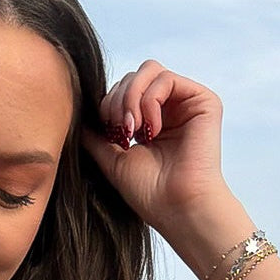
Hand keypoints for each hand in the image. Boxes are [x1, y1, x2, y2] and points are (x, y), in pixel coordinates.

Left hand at [81, 60, 233, 247]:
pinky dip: (150, 101)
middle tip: (120, 132)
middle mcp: (171, 109)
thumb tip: (76, 116)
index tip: (109, 135)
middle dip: (118, 100)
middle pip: (134, 76)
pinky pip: (166, 79)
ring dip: (132, 97)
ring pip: (149, 71)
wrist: (177, 209)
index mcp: (151, 121)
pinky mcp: (204, 101)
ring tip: (133, 130)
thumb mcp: (113, 160)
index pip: (123, 90)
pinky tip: (152, 129)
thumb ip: (97, 137)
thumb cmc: (149, 193)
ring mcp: (187, 104)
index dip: (108, 105)